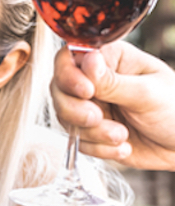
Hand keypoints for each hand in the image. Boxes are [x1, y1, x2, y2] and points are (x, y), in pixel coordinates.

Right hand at [51, 41, 174, 170]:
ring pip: (65, 117)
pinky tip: (123, 146)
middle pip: (59, 89)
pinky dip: (98, 148)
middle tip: (97, 118)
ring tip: (122, 136)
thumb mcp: (147, 94)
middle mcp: (95, 81)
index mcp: (111, 59)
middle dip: (75, 109)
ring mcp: (91, 106)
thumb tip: (87, 60)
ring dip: (92, 132)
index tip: (87, 92)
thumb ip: (113, 82)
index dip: (69, 75)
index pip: (70, 58)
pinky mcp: (91, 131)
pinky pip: (78, 140)